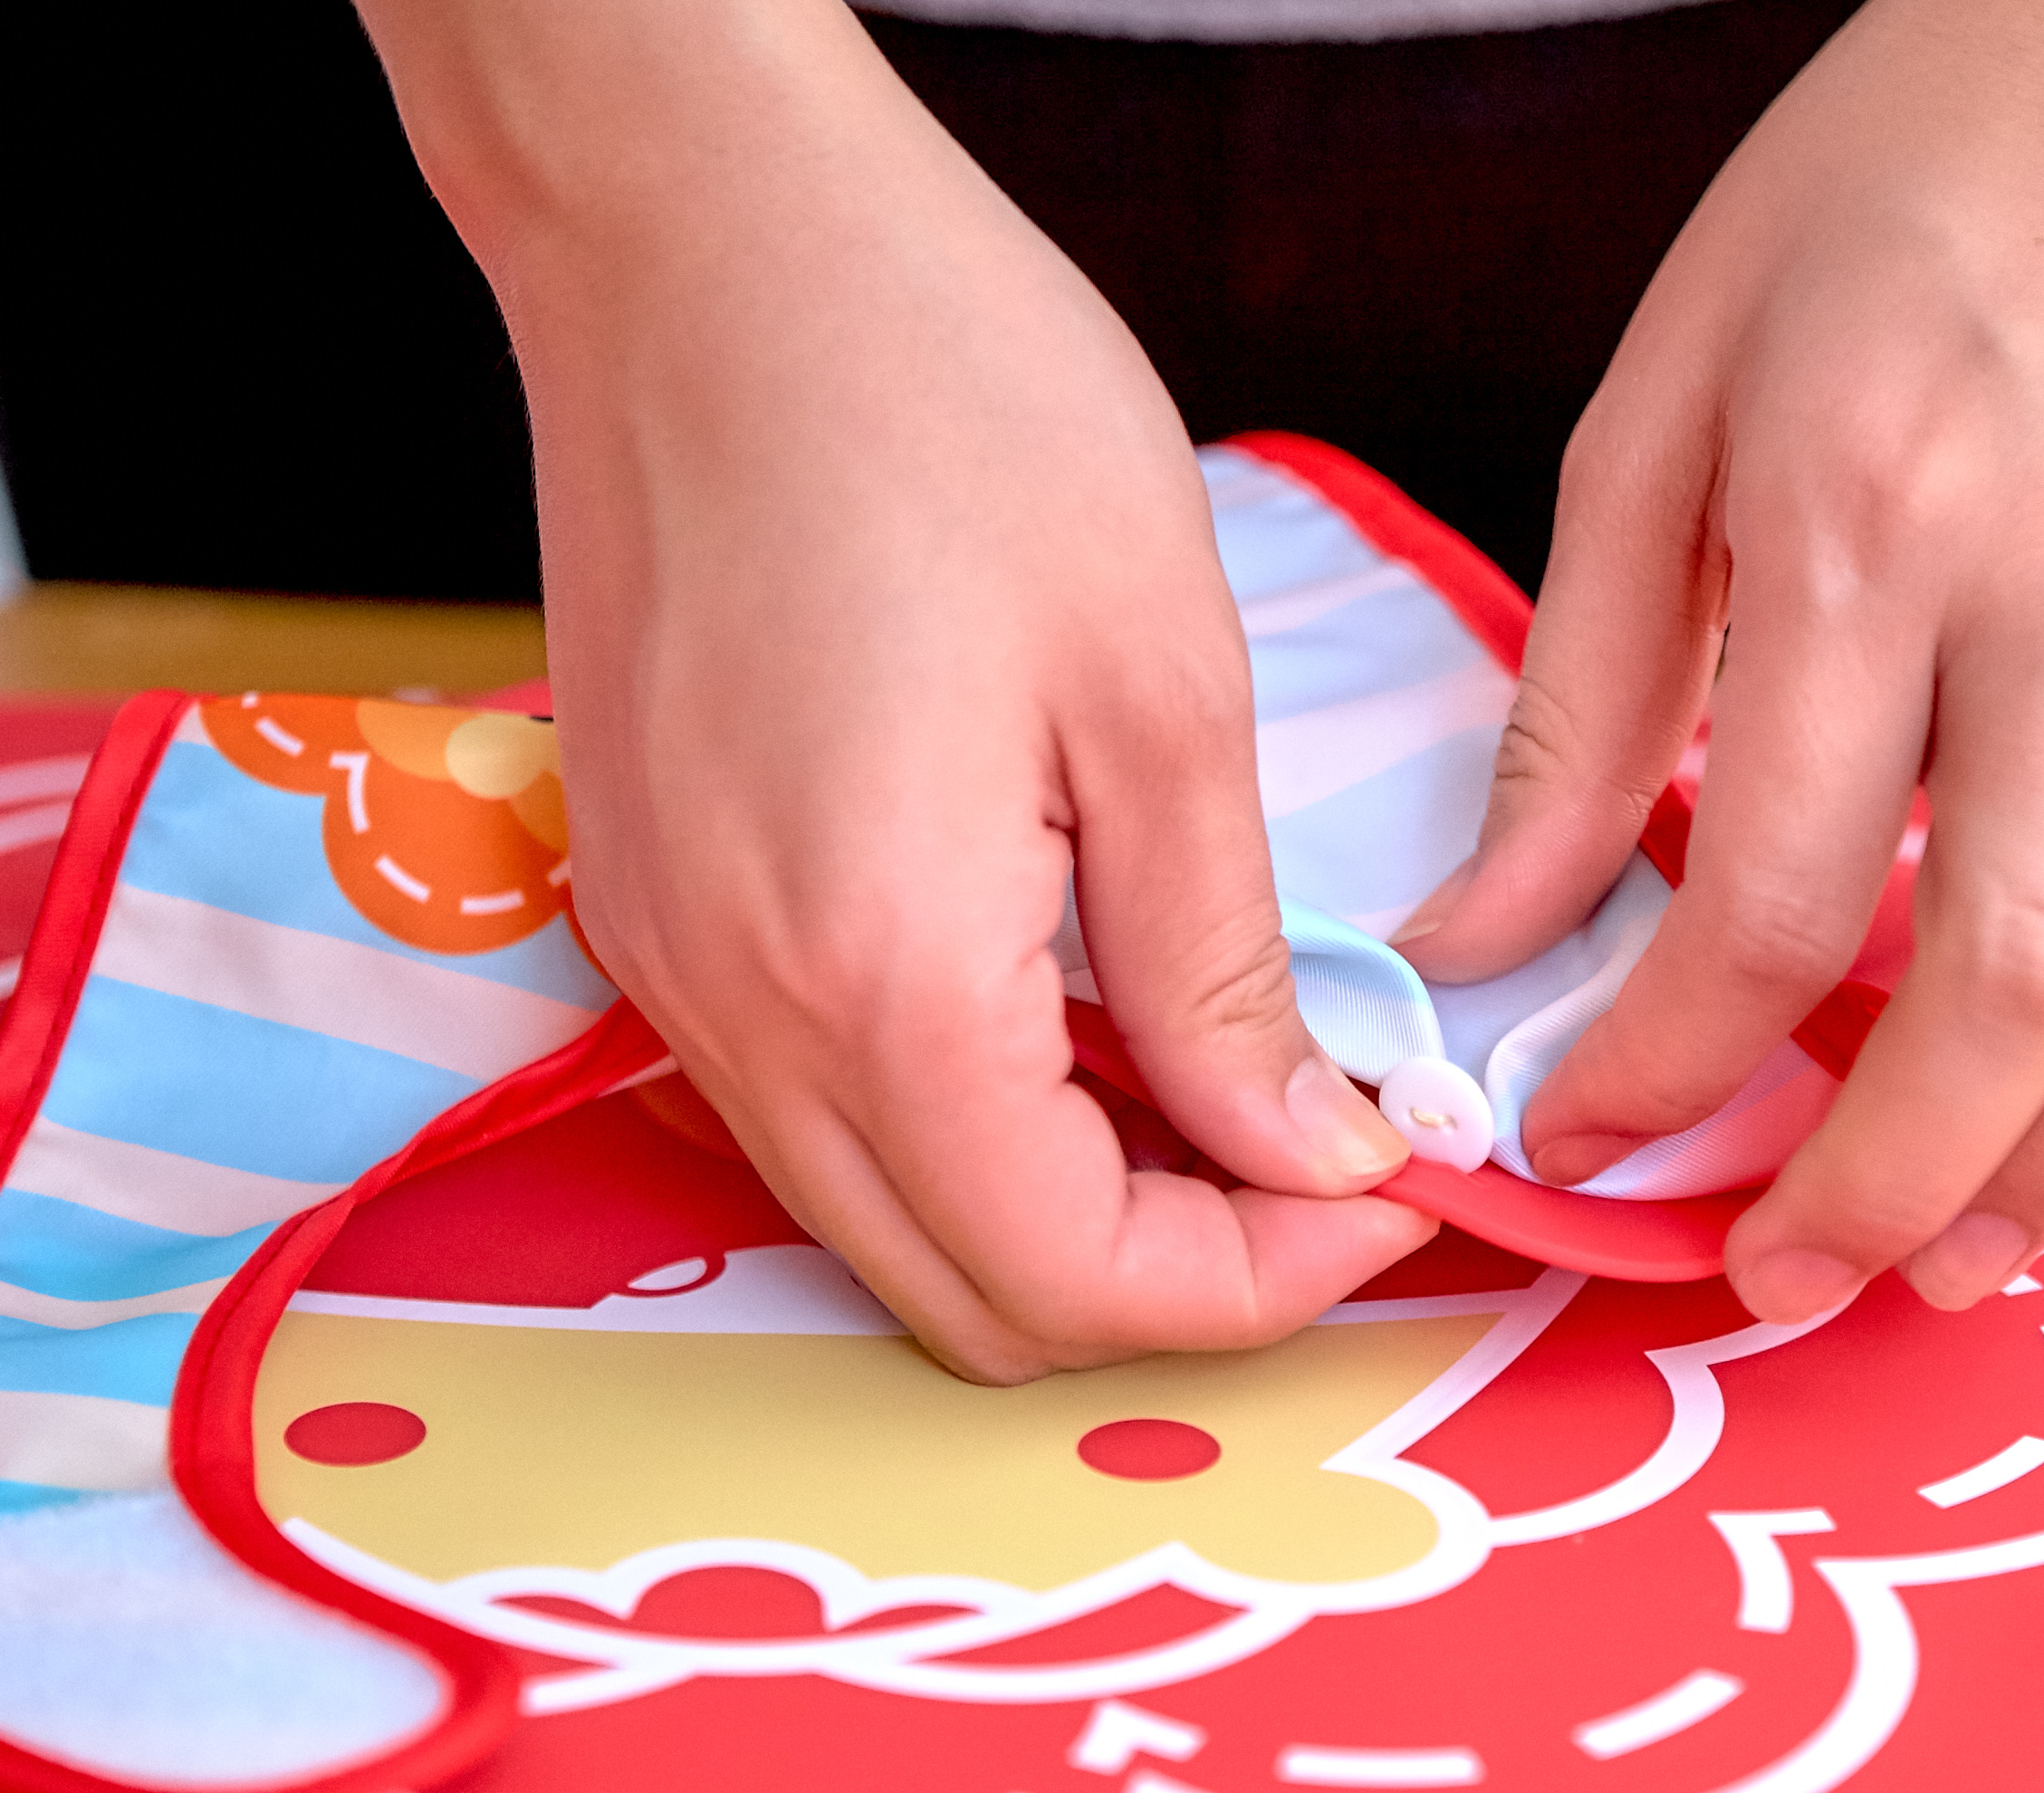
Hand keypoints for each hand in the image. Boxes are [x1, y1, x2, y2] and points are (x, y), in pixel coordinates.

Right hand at [362, 0, 1431, 1379]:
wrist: (696, 234)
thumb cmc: (943, 397)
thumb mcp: (1159, 689)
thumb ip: (1226, 971)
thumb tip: (1312, 1153)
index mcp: (879, 973)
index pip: (1077, 1280)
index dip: (1262, 1286)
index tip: (1390, 1185)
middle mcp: (738, 1016)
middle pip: (967, 1306)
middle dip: (1171, 1284)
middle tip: (1324, 1161)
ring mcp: (670, 972)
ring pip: (884, 1228)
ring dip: (1064, 1216)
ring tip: (1222, 1092)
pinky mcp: (653, 914)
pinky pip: (815, 1118)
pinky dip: (962, 1131)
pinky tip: (1073, 1017)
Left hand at [1398, 0, 2043, 1321]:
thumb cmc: (1894, 195)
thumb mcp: (1668, 396)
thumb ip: (1585, 691)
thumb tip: (1483, 937)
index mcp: (1866, 515)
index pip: (1762, 891)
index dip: (1665, 1069)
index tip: (1588, 1138)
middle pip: (2010, 976)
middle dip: (1883, 1180)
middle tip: (1786, 1275)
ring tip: (1962, 1252)